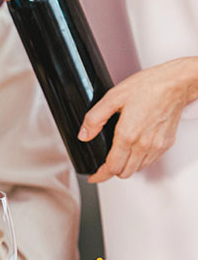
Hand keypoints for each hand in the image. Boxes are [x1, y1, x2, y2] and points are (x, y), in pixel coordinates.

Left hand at [81, 57, 197, 182]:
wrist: (176, 83)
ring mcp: (157, 145)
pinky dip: (140, 161)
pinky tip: (133, 150)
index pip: (112, 167)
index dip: (100, 175)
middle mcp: (144, 144)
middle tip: (102, 165)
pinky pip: (150, 161)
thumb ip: (94, 118)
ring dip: (126, 167)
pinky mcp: (166, 143)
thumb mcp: (113, 97)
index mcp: (128, 135)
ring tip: (117, 157)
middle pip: (124, 172)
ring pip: (138, 168)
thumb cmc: (149, 86)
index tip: (93, 176)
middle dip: (111, 171)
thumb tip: (84, 135)